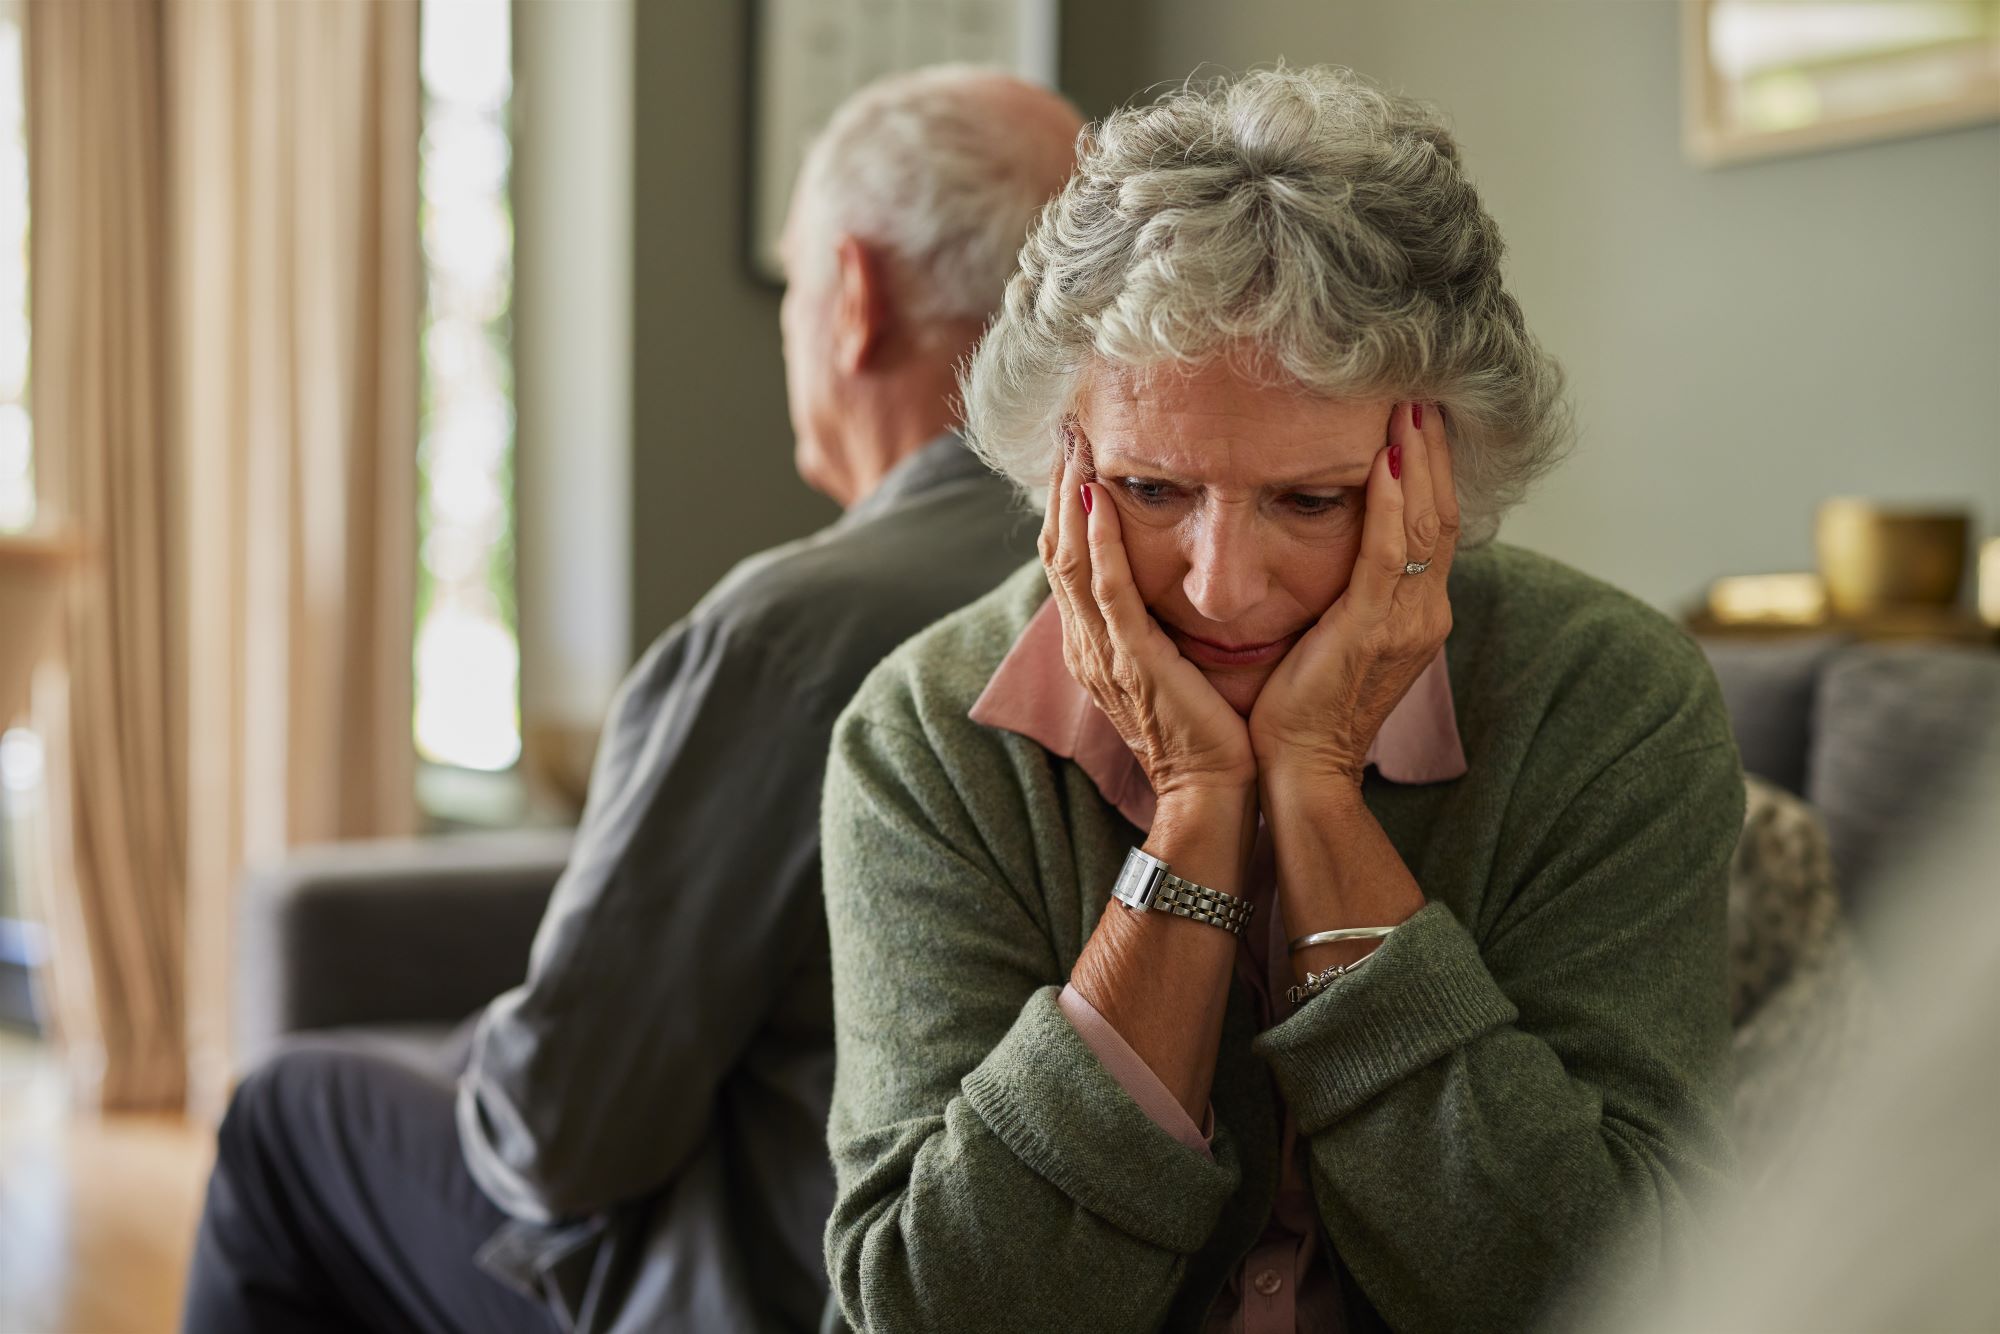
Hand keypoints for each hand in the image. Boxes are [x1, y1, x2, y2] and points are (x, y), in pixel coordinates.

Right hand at [1040, 424, 1256, 797]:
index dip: (1065, 500)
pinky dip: (1098, 544)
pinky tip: (1097, 500)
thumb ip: (1160, 620)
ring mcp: (1103, 653)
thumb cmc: (1207, 730)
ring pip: (1070, 561)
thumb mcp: (1173, 664)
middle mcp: (1087, 644)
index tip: (1076, 446)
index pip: (1067, 557)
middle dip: (1058, 485)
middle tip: (1066, 425)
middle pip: (1055, 548)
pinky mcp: (1131, 662)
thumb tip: (1174, 574)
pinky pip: (1106, 593)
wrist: (1214, 790)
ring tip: (1073, 443)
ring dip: (1068, 498)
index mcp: (1094, 644)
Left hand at [1249, 401, 1458, 791]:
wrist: (1301, 768)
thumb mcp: (1336, 635)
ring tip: (1408, 405)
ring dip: (1417, 460)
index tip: (1418, 416)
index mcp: (1417, 613)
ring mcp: (1407, 623)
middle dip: (1432, 450)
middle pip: (1441, 513)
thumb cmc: (1302, 704)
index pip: (1434, 525)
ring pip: (1425, 524)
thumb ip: (1350, 590)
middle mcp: (1425, 613)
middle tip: (1421, 391)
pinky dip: (1391, 503)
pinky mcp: (1374, 630)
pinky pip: (1390, 553)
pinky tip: (1384, 460)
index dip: (1431, 468)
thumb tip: (1335, 540)